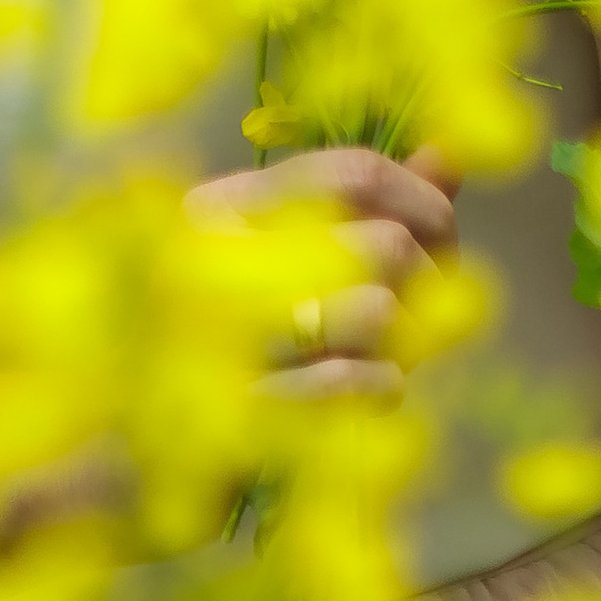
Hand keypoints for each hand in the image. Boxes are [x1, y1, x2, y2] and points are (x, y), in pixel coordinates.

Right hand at [184, 141, 460, 399]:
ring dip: (401, 339)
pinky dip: (381, 386)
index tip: (443, 228)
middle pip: (385, 244)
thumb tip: (447, 154)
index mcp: (221, 207)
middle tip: (419, 302)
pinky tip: (366, 387)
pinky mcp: (245, 416)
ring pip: (378, 313)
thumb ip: (369, 203)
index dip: (423, 198)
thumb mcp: (283, 252)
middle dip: (425, 278)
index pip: (355, 173)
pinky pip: (359, 383)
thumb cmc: (235, 335)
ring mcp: (224, 342)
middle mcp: (213, 263)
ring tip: (382, 347)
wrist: (153, 447)